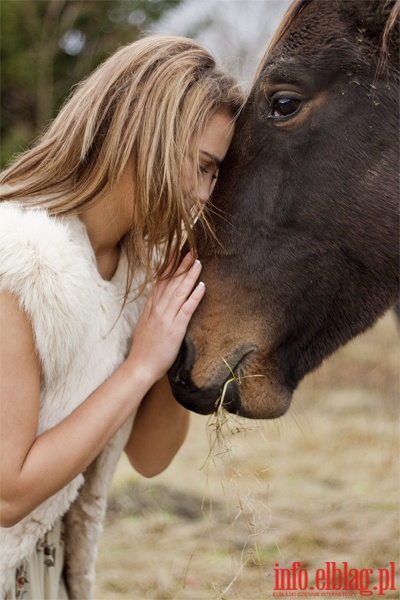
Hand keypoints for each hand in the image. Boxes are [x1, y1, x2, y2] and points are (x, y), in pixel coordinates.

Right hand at [127, 253, 204, 384]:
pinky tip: (202, 286)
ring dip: (189, 276)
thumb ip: (150, 311)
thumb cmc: (143, 349)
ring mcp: (166, 318)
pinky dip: (194, 297)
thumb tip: (155, 300)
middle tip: (190, 251)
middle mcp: (158, 309)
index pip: (160, 282)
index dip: (168, 267)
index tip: (175, 253)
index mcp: (151, 308)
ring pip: (179, 292)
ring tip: (197, 262)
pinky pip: (186, 309)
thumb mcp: (143, 325)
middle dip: (181, 266)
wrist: (140, 367)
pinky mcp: (175, 328)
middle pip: (170, 282)